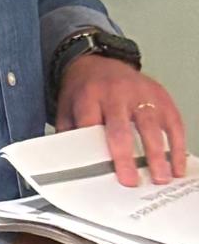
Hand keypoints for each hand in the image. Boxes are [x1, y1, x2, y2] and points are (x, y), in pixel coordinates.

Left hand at [56, 54, 186, 185]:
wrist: (97, 61)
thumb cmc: (84, 90)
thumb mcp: (67, 107)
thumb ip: (68, 133)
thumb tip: (70, 164)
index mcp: (88, 96)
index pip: (90, 125)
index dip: (96, 150)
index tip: (102, 173)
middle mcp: (115, 93)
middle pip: (120, 127)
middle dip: (125, 156)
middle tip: (130, 181)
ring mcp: (140, 93)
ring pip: (150, 125)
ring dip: (156, 154)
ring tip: (159, 177)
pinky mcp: (159, 94)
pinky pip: (172, 121)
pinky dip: (176, 145)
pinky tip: (176, 163)